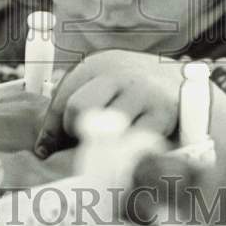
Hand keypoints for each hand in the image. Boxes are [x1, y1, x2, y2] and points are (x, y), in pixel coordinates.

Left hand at [34, 51, 183, 157]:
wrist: (182, 81)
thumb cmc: (130, 89)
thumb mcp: (101, 84)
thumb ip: (72, 106)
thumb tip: (43, 149)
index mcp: (97, 66)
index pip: (63, 99)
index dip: (53, 129)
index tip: (47, 150)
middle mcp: (119, 75)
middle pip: (80, 108)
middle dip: (76, 133)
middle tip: (84, 145)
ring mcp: (142, 94)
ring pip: (108, 127)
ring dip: (102, 148)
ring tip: (105, 155)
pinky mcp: (163, 114)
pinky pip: (137, 142)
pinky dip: (129, 156)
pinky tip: (128, 159)